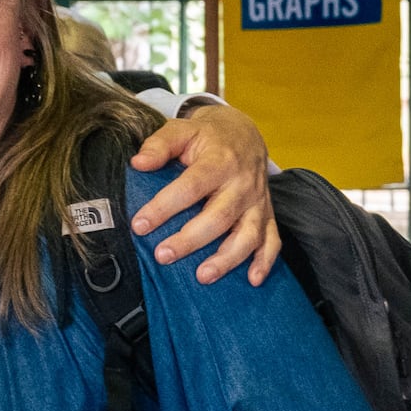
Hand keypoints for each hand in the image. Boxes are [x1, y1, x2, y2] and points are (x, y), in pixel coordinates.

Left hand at [131, 104, 282, 285]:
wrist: (245, 134)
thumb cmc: (208, 137)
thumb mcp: (183, 130)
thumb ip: (160, 145)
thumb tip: (138, 164)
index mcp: (220, 160)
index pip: (190, 187)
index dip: (164, 207)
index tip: (139, 225)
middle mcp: (243, 183)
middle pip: (218, 216)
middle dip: (190, 240)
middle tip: (162, 256)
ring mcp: (258, 201)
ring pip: (247, 234)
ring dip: (226, 258)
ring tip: (202, 276)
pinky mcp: (267, 214)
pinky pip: (272, 240)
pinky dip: (265, 261)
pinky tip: (252, 280)